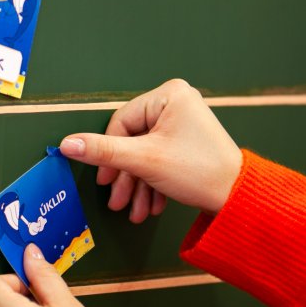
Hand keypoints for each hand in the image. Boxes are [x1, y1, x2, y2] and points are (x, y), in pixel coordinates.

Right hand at [59, 78, 241, 220]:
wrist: (239, 198)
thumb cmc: (198, 172)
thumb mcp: (143, 161)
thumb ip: (103, 151)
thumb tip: (67, 144)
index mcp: (169, 95)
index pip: (122, 122)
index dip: (109, 154)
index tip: (105, 181)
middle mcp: (177, 102)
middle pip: (133, 140)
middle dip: (126, 177)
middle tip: (117, 202)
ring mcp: (184, 121)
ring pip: (145, 153)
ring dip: (138, 185)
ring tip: (134, 211)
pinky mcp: (188, 140)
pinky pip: (160, 157)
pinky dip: (153, 182)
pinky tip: (152, 205)